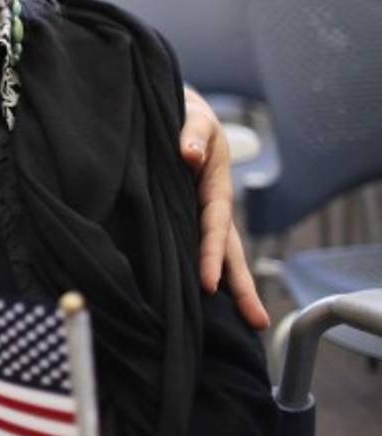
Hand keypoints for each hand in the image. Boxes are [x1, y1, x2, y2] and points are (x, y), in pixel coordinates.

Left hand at [180, 87, 269, 329]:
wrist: (179, 114)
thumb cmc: (187, 117)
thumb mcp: (193, 118)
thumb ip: (191, 134)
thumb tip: (187, 155)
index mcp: (215, 190)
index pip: (215, 229)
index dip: (211, 257)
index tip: (209, 285)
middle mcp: (212, 208)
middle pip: (228, 251)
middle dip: (241, 286)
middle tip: (256, 322)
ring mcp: (201, 215)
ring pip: (217, 254)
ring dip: (230, 286)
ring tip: (246, 322)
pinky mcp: (187, 217)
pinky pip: (195, 246)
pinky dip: (202, 270)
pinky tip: (201, 300)